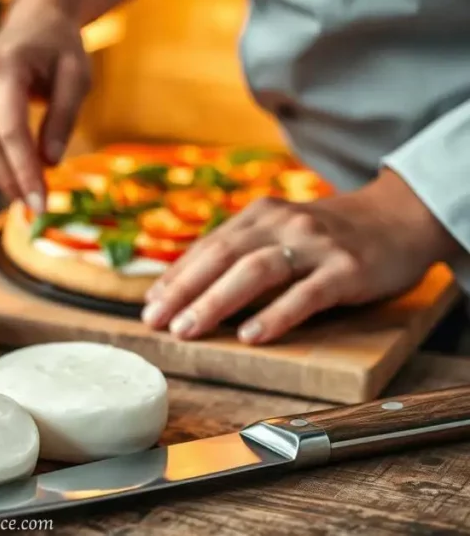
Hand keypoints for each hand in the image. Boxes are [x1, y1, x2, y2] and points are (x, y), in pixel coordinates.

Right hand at [0, 0, 91, 211]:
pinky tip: (6, 174)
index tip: (40, 201)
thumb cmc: (59, 48)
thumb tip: (50, 163)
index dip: (24, 171)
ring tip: (21, 192)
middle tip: (32, 203)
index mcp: (5, 65)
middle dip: (8, 180)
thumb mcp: (76, 77)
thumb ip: (64, 119)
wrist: (34, 23)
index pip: (9, 131)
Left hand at [141, 168, 460, 343]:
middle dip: (183, 290)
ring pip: (255, 272)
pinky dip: (276, 315)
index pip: (208, 246)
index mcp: (260, 214)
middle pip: (222, 256)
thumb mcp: (282, 229)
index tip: (149, 304)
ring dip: (215, 302)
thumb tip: (189, 287)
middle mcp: (283, 224)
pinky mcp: (346, 269)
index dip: (176, 276)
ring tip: (188, 329)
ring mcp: (315, 245)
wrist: (402, 216)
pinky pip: (306, 294)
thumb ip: (243, 250)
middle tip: (155, 320)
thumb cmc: (331, 233)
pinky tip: (251, 336)